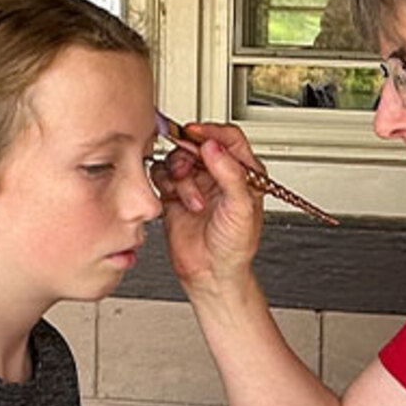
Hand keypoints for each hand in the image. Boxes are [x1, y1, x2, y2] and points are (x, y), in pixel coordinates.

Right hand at [153, 122, 266, 294]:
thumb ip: (230, 173)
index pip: (229, 138)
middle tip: (187, 168)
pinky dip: (164, 183)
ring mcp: (195, 183)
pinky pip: (161, 174)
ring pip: (178, 158)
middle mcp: (218, 174)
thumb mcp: (241, 208)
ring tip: (191, 200)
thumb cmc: (234, 247)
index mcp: (243, 173)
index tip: (198, 134)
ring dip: (180, 176)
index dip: (212, 132)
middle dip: (190, 155)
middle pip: (198, 144)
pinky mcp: (174, 194)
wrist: (211, 273)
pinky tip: (174, 199)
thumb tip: (213, 146)